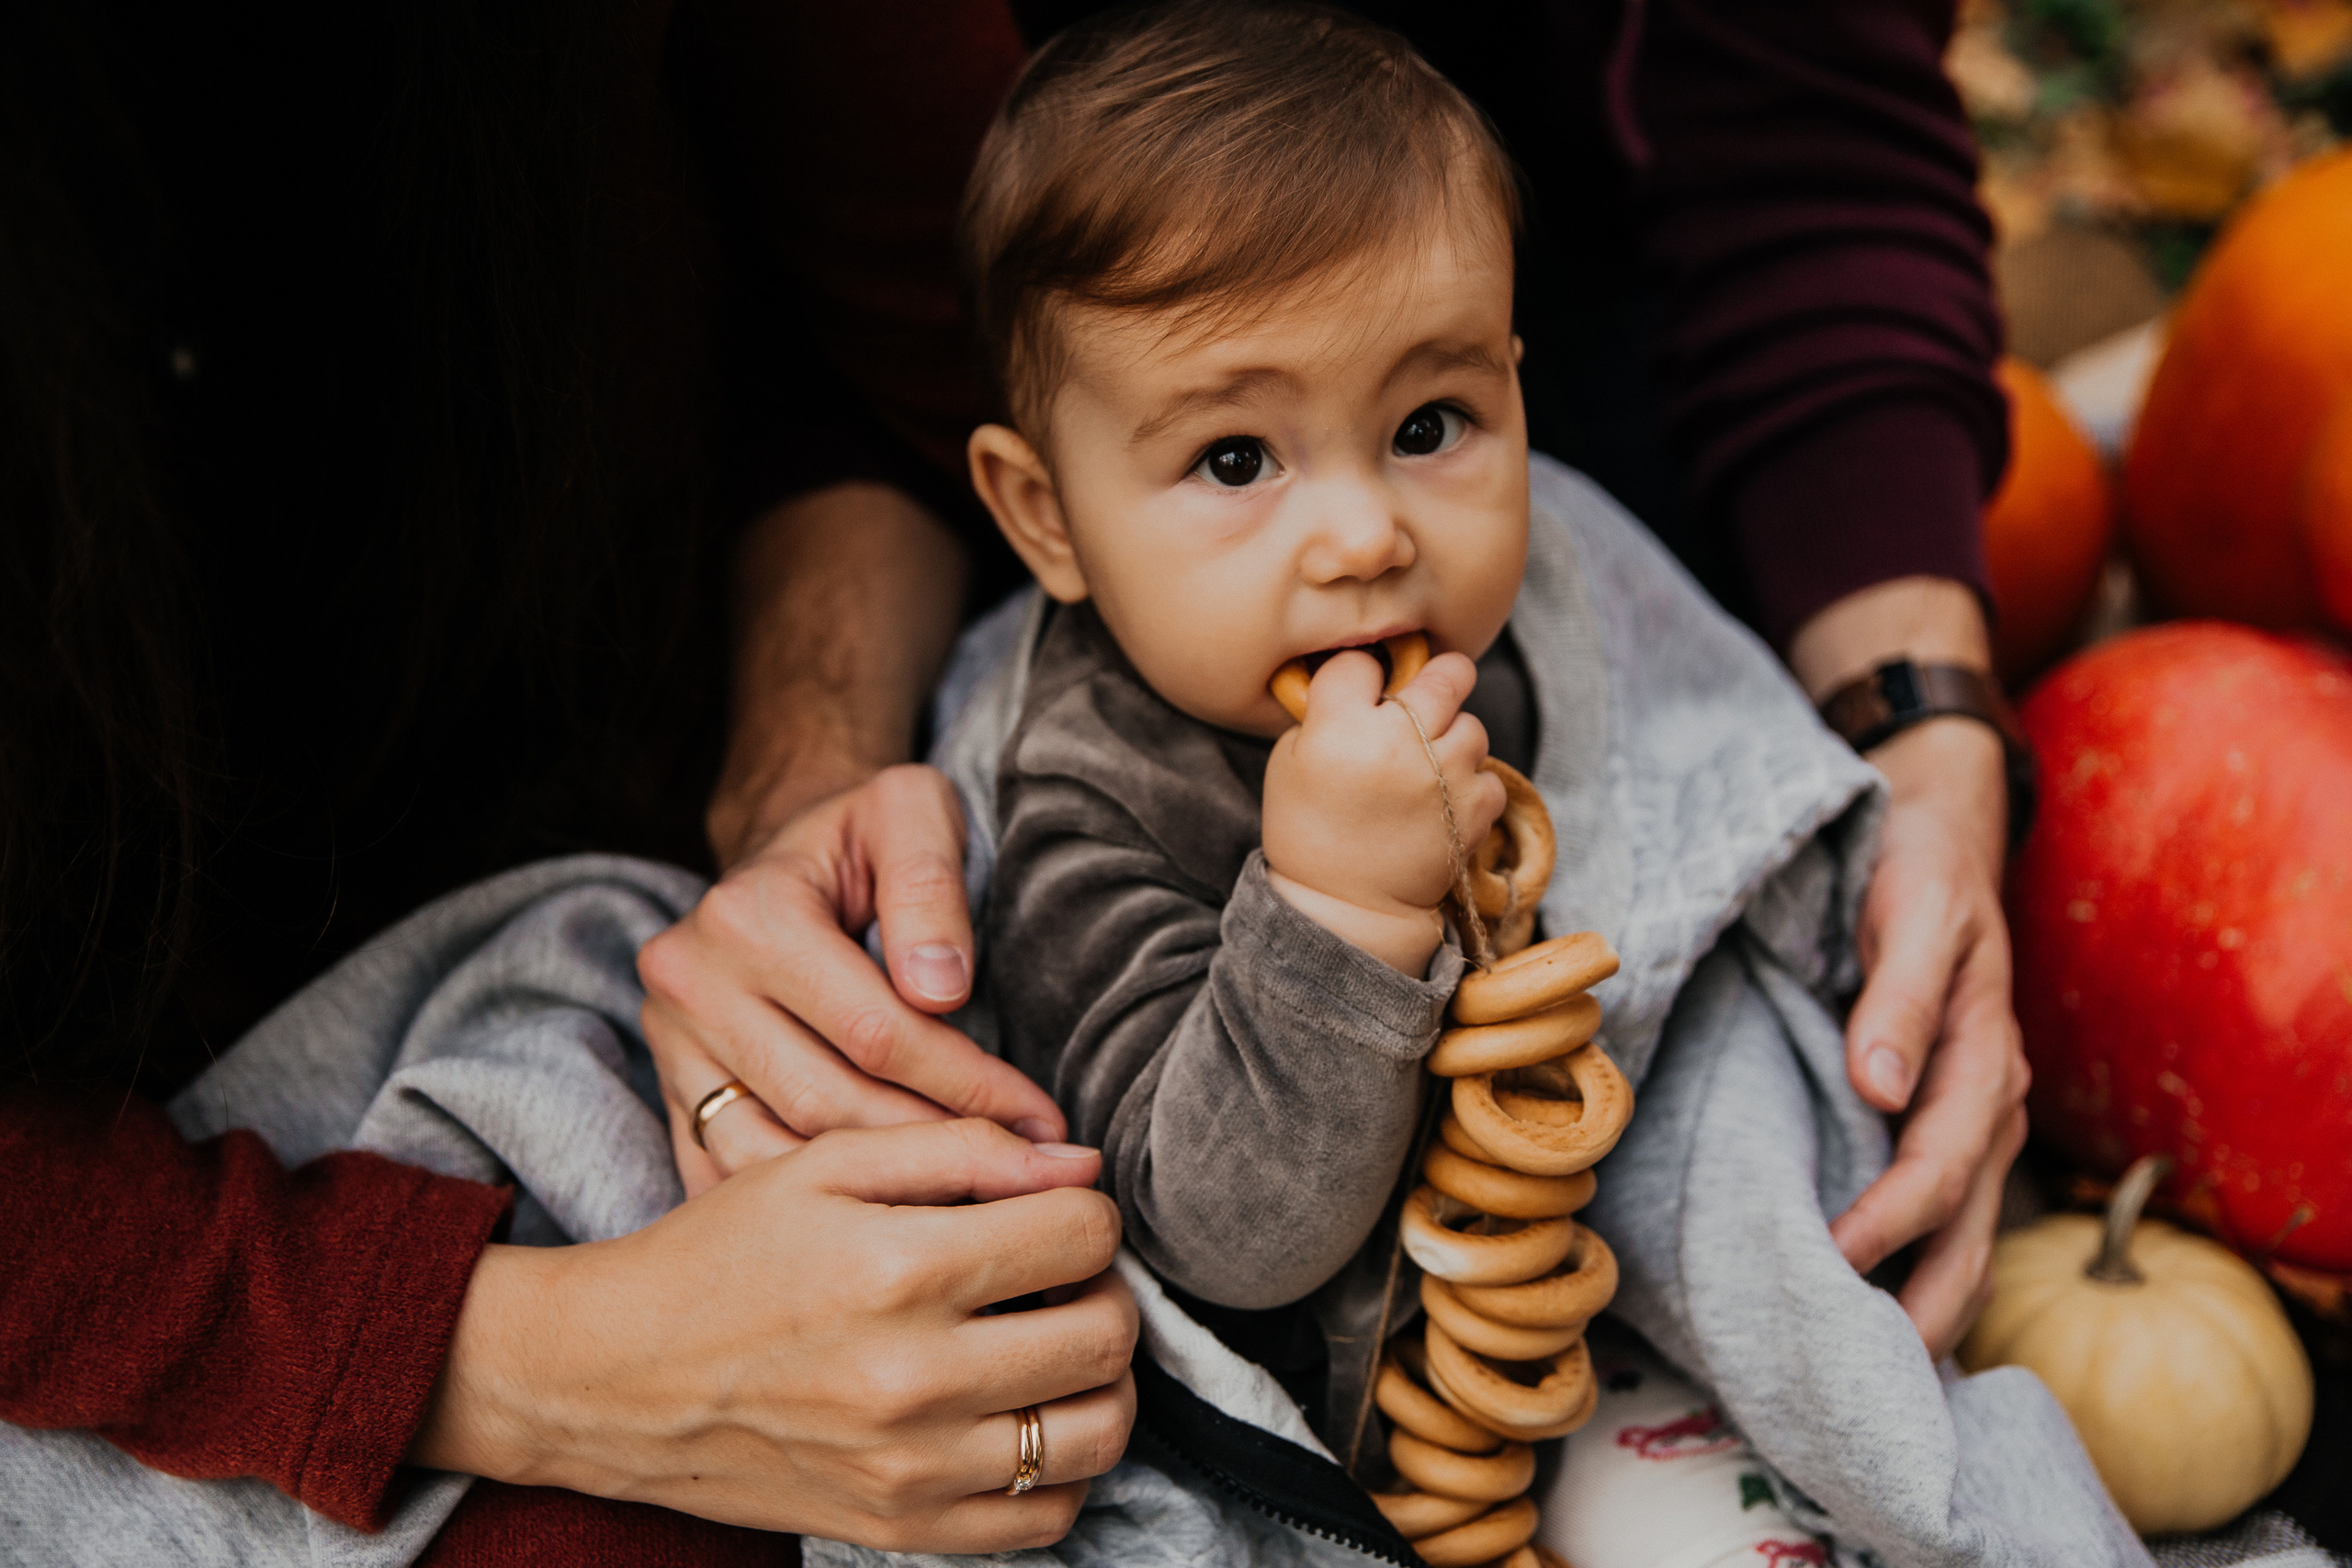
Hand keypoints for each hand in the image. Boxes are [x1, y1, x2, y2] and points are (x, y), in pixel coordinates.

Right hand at [411, 1120, 1138, 1549]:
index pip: (1082, 1234)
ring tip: (1056, 1343)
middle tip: (1061, 1273)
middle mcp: (914, 1378)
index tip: (1050, 1211)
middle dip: (1104, 1288)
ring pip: (1099, 1432)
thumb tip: (1081, 1166)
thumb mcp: (826, 1162)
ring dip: (1103, 1380)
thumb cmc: (722, 1254)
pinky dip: (1062, 1467)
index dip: (1084, 1209)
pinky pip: (1047, 1517)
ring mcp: (913, 1467)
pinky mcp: (904, 1528)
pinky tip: (1024, 1415)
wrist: (614, 1378)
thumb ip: (962, 1148)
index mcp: (898, 1269)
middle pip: (1106, 1334)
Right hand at [640, 765, 1065, 1192]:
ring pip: (774, 1153)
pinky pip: (732, 1172)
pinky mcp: (669, 1089)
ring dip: (873, 1195)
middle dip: (933, 1149)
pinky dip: (808, 1209)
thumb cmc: (868, 834)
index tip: (1041, 1124)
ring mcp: (671, 1044)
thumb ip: (929, 885)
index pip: (877, 1032)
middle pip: (825, 1102)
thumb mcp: (911, 813)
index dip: (968, 1085)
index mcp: (748, 917)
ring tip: (964, 1209)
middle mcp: (691, 982)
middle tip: (1020, 1181)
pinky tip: (883, 1220)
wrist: (788, 850)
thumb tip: (940, 989)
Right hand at [1261, 649, 1504, 971]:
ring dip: (1453, 739)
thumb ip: (1324, 713)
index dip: (1362, 676)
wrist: (1346, 907)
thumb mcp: (1289, 762)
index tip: (1363, 695)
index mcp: (1338, 727)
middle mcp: (1395, 742)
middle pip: (1443, 674)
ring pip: (1472, 724)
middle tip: (1430, 695)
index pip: (1361, 663)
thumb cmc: (1310, 830)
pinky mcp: (1474, 808)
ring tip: (1428, 768)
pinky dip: (1469, 785)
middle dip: (1438, 680)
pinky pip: (1488, 773)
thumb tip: (1368, 681)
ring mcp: (1442, 775)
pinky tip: (1441, 804)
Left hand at [1826, 718, 2029, 1359]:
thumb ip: (1901, 997)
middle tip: (1866, 1370)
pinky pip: (1946, 1207)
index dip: (1889, 1216)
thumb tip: (1878, 1084)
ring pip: (1964, 1229)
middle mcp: (1991, 1099)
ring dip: (1927, 1298)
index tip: (1833, 1257)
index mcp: (1986, 1055)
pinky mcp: (1946, 1117)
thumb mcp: (1914, 910)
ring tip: (1872, 1367)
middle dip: (1925, 1302)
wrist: (1940, 829)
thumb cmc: (1918, 867)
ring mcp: (1976, 1115)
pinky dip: (1920, 1261)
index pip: (1940, 1161)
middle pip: (1967, 1224)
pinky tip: (1878, 1304)